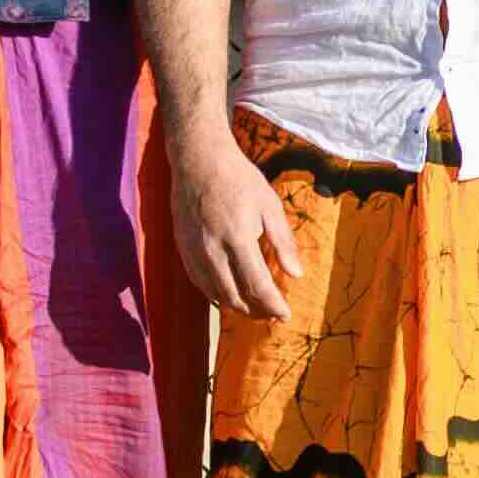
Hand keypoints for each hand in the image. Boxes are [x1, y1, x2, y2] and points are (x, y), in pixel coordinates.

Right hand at [170, 126, 301, 322]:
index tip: (286, 315)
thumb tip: (297, 274)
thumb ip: (283, 242)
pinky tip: (230, 296)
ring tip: (256, 309)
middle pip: (235, 296)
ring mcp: (193, 252)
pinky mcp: (181, 251)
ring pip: (215, 294)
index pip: (257, 285)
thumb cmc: (240, 180)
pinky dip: (216, 295)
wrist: (198, 162)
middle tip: (273, 314)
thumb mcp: (270, 205)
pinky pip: (199, 284)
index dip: (273, 305)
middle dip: (256, 311)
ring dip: (237, 307)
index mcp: (238, 238)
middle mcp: (212, 250)